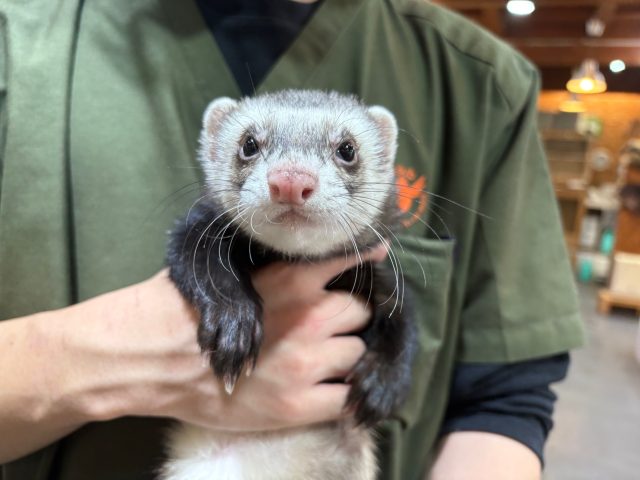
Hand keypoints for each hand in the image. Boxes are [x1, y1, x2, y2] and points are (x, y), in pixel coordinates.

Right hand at [0, 247, 385, 460]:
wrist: (154, 356)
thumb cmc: (185, 306)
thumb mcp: (230, 268)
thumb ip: (272, 260)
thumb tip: (299, 249)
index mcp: (293, 280)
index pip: (348, 262)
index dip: (365, 257)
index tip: (378, 252)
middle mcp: (310, 319)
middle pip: (361, 313)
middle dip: (348, 316)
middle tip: (325, 323)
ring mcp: (308, 364)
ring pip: (357, 354)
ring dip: (343, 354)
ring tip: (315, 357)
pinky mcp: (300, 406)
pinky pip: (345, 398)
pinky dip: (336, 393)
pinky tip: (315, 388)